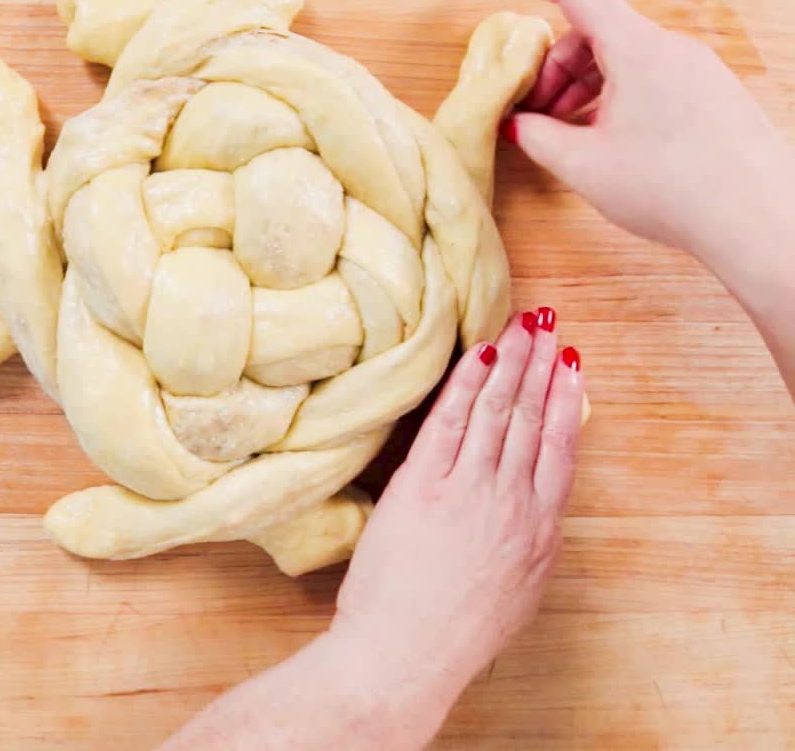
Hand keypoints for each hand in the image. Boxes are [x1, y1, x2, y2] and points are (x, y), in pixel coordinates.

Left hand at [329, 310, 584, 741]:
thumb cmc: (460, 631)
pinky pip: (450, 420)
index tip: (572, 364)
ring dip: (512, 361)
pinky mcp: (422, 484)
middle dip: (540, 365)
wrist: (406, 654)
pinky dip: (468, 383)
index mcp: (539, 529)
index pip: (561, 447)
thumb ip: (533, 537)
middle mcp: (510, 501)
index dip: (569, 400)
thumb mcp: (521, 588)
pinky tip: (480, 355)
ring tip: (521, 326)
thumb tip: (538, 500)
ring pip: (498, 411)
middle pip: (532, 417)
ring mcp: (467, 489)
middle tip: (548, 325)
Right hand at [497, 0, 787, 259]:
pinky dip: (620, 99)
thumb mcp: (583, 165)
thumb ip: (538, 137)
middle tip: (534, 112)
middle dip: (556, 68)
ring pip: (627, 61)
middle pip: (598, 35)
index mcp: (638, 50)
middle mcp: (672, 50)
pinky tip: (609, 142)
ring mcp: (699, 72)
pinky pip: (655, 80)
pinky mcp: (715, 97)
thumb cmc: (672, 188)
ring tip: (568, 134)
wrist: (755, 221)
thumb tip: (518, 124)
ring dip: (586, 88)